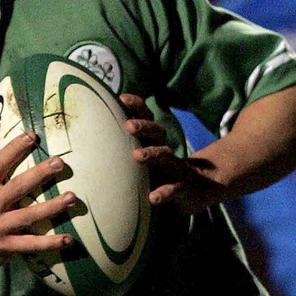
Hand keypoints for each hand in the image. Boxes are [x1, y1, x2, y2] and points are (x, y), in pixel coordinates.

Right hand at [0, 121, 75, 270]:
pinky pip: (32, 244)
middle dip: (39, 175)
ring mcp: (0, 227)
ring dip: (51, 207)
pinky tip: (69, 239)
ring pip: (29, 216)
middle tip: (60, 162)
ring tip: (72, 197)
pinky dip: (50, 243)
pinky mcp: (8, 246)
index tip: (32, 135)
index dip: (14, 149)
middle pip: (17, 187)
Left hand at [120, 94, 226, 213]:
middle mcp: (165, 150)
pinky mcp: (182, 187)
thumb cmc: (161, 172)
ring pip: (166, 156)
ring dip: (153, 154)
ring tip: (137, 155)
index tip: (122, 98)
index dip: (137, 106)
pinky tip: (153, 198)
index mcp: (155, 141)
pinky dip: (164, 193)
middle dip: (144, 127)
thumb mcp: (146, 156)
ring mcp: (176, 168)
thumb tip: (96, 132)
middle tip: (129, 126)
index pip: (147, 118)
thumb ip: (127, 145)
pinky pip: (173, 189)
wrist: (198, 190)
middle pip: (157, 132)